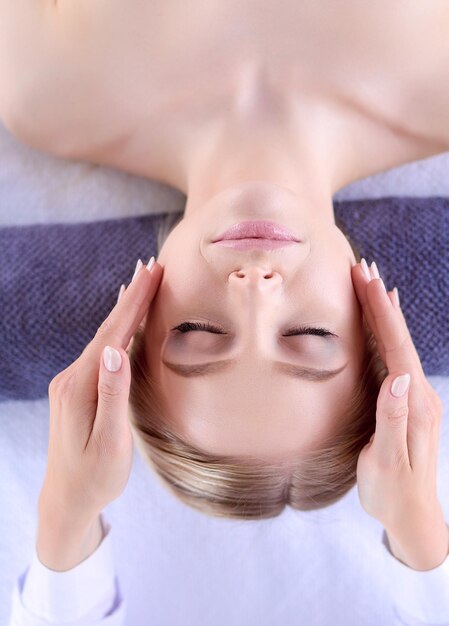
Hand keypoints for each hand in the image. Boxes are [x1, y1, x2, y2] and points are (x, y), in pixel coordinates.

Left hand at [38, 258, 162, 527]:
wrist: (65, 500)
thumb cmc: (95, 477)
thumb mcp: (111, 442)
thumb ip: (113, 394)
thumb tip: (116, 350)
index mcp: (82, 387)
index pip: (114, 335)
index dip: (134, 303)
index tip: (153, 273)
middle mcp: (72, 378)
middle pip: (107, 329)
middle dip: (131, 297)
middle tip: (151, 266)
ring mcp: (70, 383)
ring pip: (103, 337)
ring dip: (123, 310)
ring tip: (141, 284)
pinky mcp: (75, 389)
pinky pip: (99, 351)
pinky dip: (115, 330)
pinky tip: (121, 322)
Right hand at [351, 259, 447, 567]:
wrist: (412, 516)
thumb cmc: (393, 491)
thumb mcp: (388, 460)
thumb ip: (393, 418)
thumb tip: (397, 377)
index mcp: (414, 402)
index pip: (397, 347)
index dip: (381, 312)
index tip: (366, 279)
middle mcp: (417, 393)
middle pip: (398, 338)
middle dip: (380, 301)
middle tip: (363, 268)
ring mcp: (413, 396)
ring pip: (397, 344)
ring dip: (384, 312)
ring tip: (372, 283)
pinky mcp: (405, 402)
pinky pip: (394, 358)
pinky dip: (388, 334)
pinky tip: (385, 324)